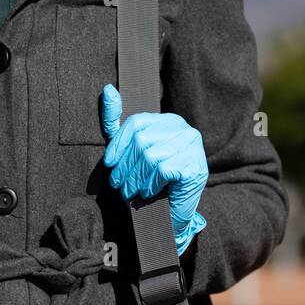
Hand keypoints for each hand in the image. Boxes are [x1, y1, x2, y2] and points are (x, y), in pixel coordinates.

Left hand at [100, 83, 207, 253]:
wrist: (168, 215)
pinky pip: (164, 170)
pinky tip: (150, 192)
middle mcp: (183, 129)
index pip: (136, 123)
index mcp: (166, 121)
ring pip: (151, 156)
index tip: (110, 164)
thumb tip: (107, 89)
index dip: (118, 145)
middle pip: (142, 141)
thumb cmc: (146, 182)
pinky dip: (151, 184)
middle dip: (126, 167)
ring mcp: (193, 146)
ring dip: (136, 179)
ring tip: (132, 191)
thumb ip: (115, 123)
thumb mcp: (127, 152)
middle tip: (120, 185)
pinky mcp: (196, 165)